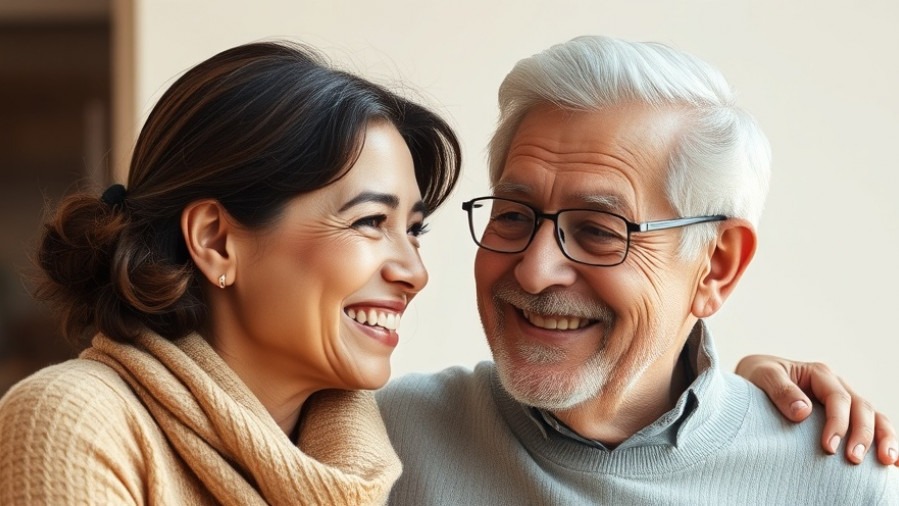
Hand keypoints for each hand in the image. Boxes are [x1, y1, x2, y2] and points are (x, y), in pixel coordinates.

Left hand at [736, 354, 896, 465]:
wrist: (749, 384)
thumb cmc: (755, 378)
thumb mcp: (762, 375)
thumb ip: (780, 389)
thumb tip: (803, 411)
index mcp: (819, 374)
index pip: (838, 398)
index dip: (838, 422)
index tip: (829, 447)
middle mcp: (836, 387)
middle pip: (861, 408)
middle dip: (862, 435)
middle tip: (852, 460)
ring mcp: (843, 403)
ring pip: (874, 417)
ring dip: (883, 438)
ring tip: (886, 462)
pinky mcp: (843, 419)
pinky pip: (871, 428)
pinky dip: (884, 441)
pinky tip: (893, 463)